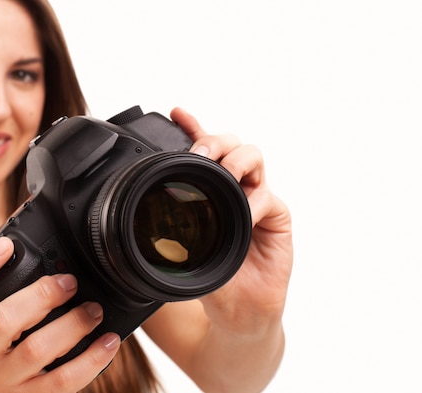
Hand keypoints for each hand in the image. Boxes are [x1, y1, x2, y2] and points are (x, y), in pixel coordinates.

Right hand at [0, 237, 120, 391]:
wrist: (16, 391)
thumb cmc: (13, 339)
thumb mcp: (1, 309)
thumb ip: (11, 276)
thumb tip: (31, 218)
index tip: (7, 244)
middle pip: (2, 320)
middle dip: (41, 295)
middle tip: (69, 282)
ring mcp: (2, 380)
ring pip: (36, 350)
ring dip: (72, 325)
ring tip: (94, 311)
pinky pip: (62, 380)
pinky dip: (91, 359)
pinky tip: (109, 341)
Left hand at [170, 107, 292, 335]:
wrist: (237, 311)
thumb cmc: (213, 276)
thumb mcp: (187, 248)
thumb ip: (176, 226)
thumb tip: (145, 217)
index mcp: (212, 191)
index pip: (204, 152)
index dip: (193, 126)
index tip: (175, 111)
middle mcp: (237, 189)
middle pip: (233, 145)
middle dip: (216, 141)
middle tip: (200, 152)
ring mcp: (259, 201)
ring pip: (254, 159)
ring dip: (237, 162)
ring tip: (224, 174)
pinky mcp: (278, 219)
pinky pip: (269, 199)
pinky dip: (254, 203)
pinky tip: (242, 213)